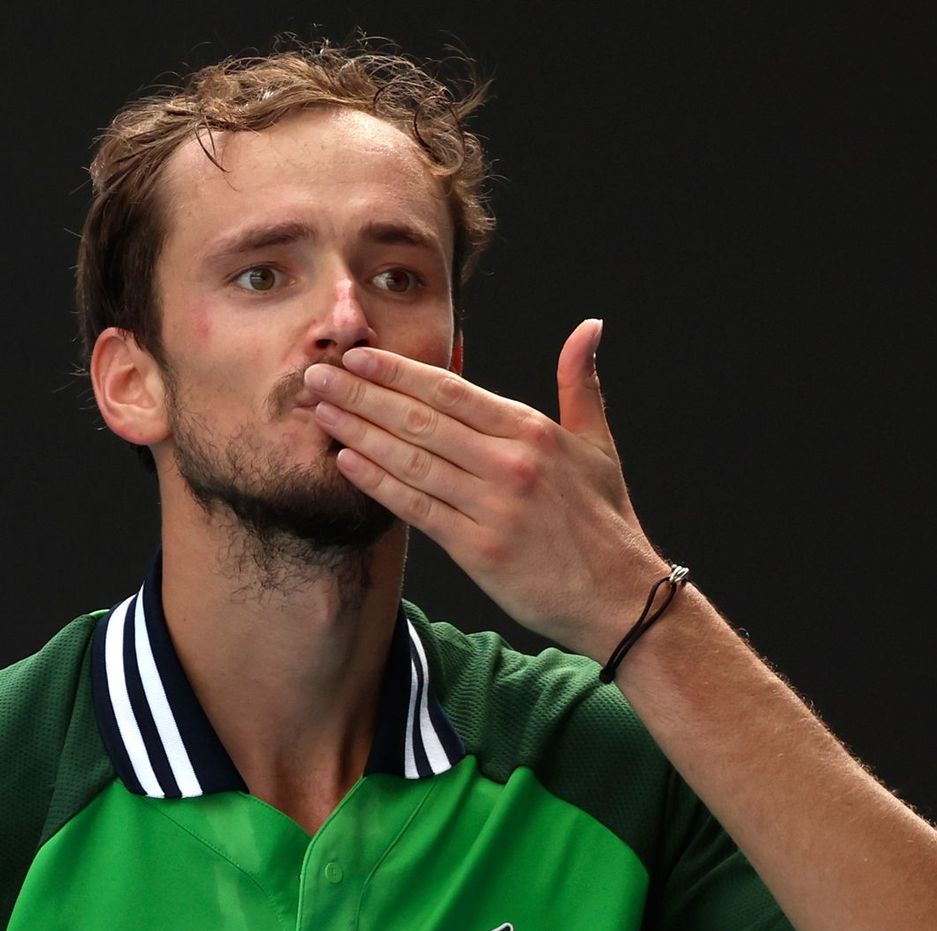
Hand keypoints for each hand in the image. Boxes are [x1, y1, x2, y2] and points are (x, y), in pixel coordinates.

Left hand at [303, 319, 665, 657]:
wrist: (621, 597)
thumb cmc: (607, 522)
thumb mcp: (599, 445)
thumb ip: (581, 383)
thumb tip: (589, 327)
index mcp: (533, 432)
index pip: (451, 391)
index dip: (398, 371)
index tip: (358, 356)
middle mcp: (509, 463)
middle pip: (420, 419)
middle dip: (361, 394)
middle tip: (316, 375)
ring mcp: (492, 507)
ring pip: (410, 460)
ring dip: (357, 433)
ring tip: (319, 413)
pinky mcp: (478, 549)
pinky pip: (416, 508)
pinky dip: (377, 483)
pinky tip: (346, 463)